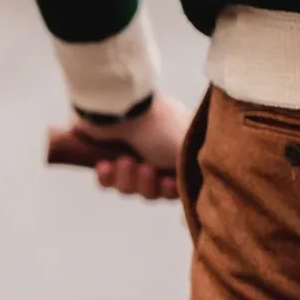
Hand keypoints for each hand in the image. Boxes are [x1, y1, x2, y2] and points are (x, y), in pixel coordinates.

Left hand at [71, 92, 191, 201]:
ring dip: (127, 179)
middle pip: (154, 190)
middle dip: (148, 184)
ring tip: (124, 160)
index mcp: (178, 146)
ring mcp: (131, 152)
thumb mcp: (186, 148)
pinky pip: (108, 182)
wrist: (121, 109)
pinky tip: (106, 165)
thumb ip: (194, 171)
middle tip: (146, 168)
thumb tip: (188, 185)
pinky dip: (107, 177)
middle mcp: (157, 150)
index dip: (171, 189)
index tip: (168, 182)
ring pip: (130, 188)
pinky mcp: (105, 155)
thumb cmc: (159, 126)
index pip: (179, 180)